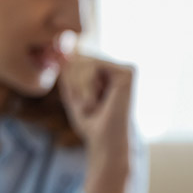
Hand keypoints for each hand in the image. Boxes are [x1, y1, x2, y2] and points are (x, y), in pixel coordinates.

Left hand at [59, 54, 134, 192]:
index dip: (68, 77)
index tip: (80, 100)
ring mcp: (124, 67)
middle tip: (87, 105)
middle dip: (73, 84)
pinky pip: (92, 67)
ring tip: (92, 105)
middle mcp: (116, 66)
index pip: (74, 58)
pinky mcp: (129, 71)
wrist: (104, 142)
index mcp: (105, 70)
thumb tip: (63, 49)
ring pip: (82, 61)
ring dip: (79, 88)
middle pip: (77, 57)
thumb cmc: (90, 122)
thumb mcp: (72, 92)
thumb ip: (68, 71)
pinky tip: (98, 102)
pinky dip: (87, 87)